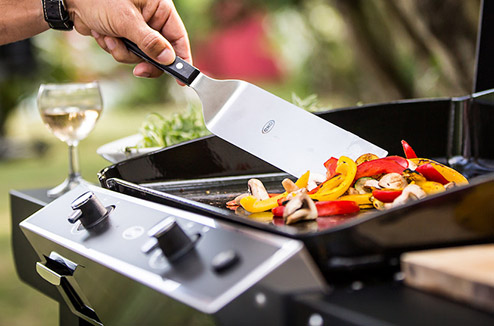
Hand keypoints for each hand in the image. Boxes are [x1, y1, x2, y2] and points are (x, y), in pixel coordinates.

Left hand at [65, 0, 191, 77]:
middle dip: (143, 59)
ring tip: (109, 36)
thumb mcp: (126, 20)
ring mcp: (137, 28)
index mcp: (160, 8)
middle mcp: (151, 19)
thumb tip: (168, 60)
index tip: (183, 79)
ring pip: (140, 56)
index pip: (178, 38)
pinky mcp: (124, 35)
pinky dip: (113, 48)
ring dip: (123, 52)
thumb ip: (149, 42)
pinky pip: (126, 53)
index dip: (182, 59)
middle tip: (139, 70)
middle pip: (159, 52)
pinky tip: (102, 34)